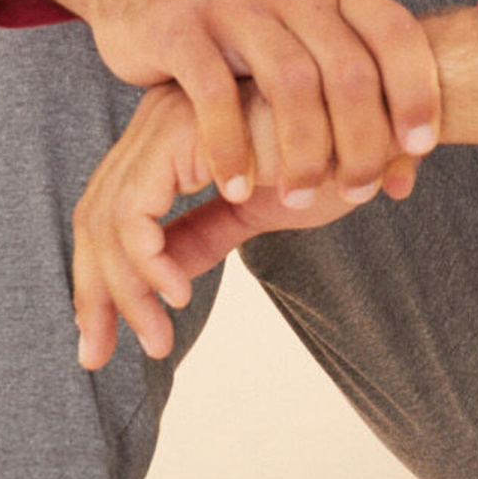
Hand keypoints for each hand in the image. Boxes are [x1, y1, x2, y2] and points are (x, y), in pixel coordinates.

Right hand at [41, 0, 441, 213]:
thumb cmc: (251, 39)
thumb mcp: (311, 54)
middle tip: (358, 192)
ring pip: (290, 80)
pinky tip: (238, 187)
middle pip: (348, 68)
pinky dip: (230, 146)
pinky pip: (214, 90)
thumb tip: (403, 183)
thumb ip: (361, 110)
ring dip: (303, 150)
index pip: (395, 33)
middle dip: (362, 140)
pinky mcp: (182, 27)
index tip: (421, 146)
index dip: (416, 89)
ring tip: (301, 198)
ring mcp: (236, 5)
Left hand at [72, 81, 422, 368]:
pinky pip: (137, 209)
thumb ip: (205, 233)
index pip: (113, 214)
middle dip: (91, 293)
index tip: (104, 338)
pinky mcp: (183, 133)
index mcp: (171, 138)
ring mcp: (167, 123)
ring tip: (155, 339)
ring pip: (109, 218)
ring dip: (126, 290)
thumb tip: (166, 277)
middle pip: (95, 215)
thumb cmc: (336, 157)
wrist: (386, 125)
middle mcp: (158, 123)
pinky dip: (148, 260)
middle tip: (97, 355)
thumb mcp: (256, 209)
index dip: (98, 279)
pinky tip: (179, 296)